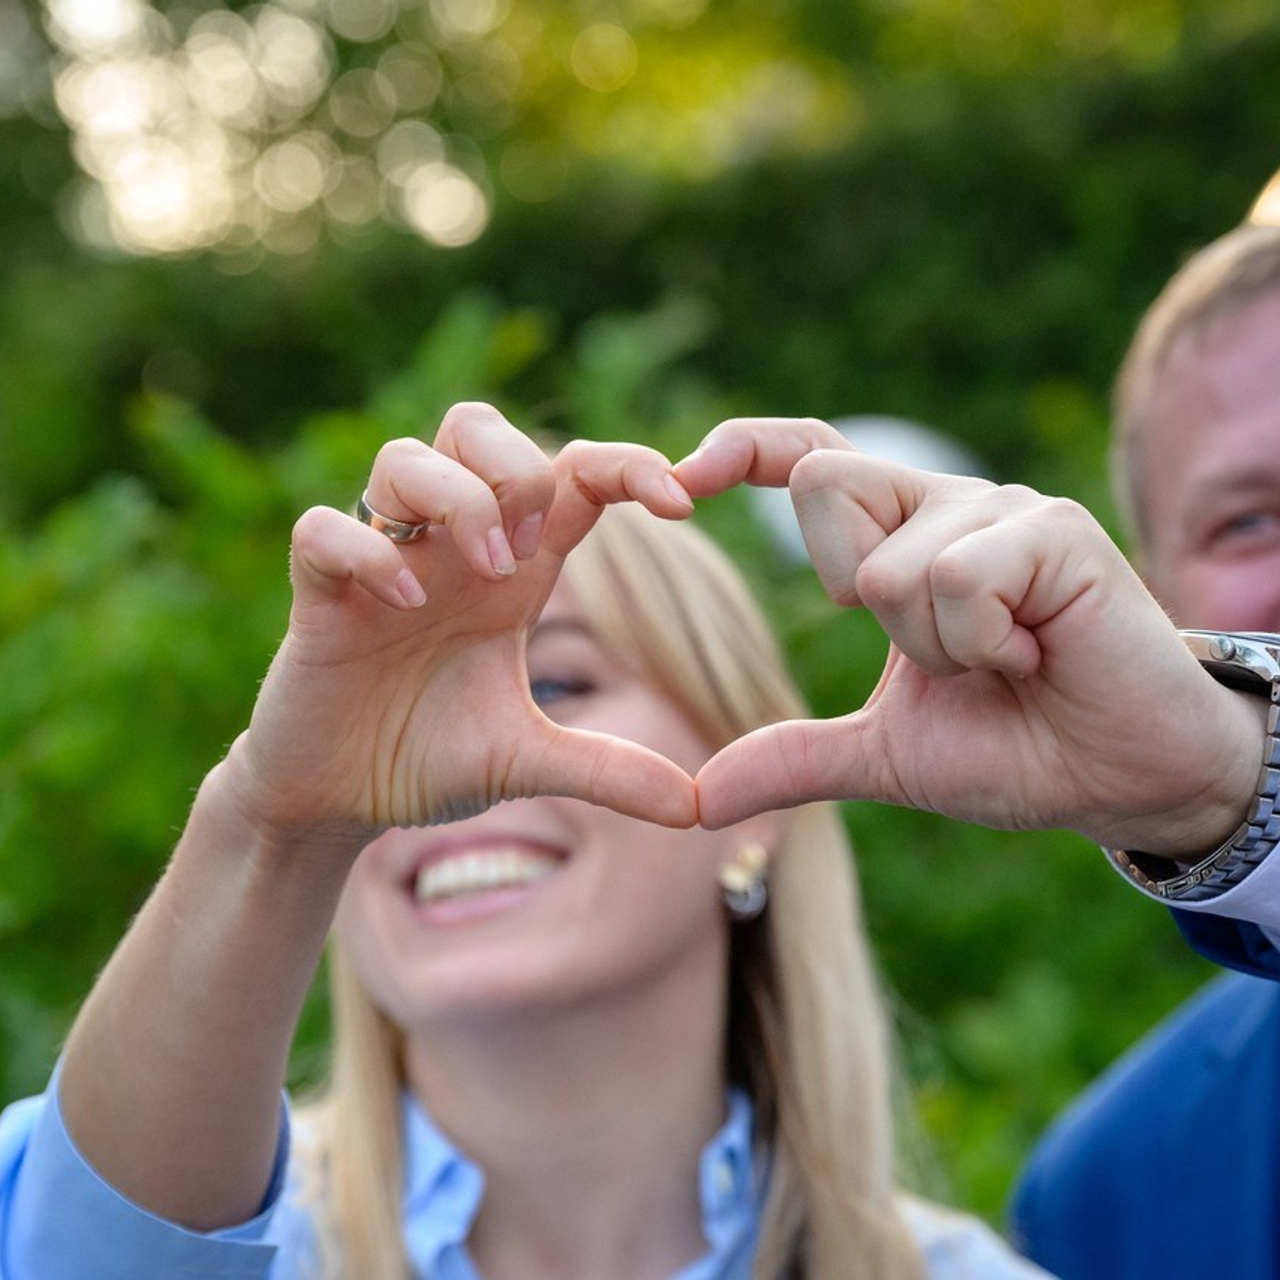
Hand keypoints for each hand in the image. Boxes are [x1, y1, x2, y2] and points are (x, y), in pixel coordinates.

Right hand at [231, 404, 698, 845]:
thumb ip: (607, 771)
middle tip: (533, 551)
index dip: (627, 466)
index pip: (569, 474)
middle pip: (478, 427)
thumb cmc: (427, 756)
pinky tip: (402, 604)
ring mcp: (380, 564)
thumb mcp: (527, 762)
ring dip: (455, 499)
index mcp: (511, 571)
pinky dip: (366, 551)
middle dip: (519, 468)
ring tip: (487, 570)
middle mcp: (447, 550)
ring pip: (403, 457)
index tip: (680, 505)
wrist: (336, 799)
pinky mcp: (318, 598)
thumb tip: (698, 809)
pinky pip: (323, 530)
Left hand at [674, 418, 1262, 850]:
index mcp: (898, 538)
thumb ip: (792, 760)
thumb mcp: (884, 756)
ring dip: (934, 648)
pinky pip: (956, 579)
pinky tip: (1035, 651)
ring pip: (888, 563)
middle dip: (852, 593)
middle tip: (937, 652)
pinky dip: (980, 643)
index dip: (743, 450)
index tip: (677, 481)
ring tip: (1004, 661)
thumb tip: (697, 800)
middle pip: (822, 485)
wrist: (1121, 780)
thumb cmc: (1014, 749)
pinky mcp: (1053, 531)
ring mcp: (999, 510)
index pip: (809, 460)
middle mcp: (943, 504)